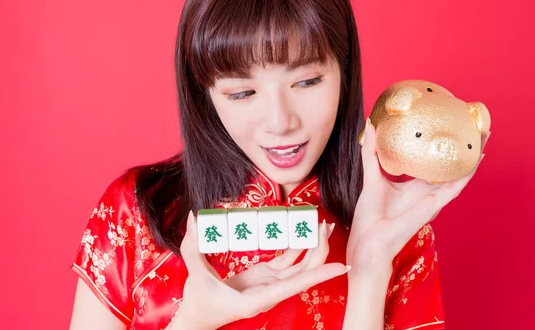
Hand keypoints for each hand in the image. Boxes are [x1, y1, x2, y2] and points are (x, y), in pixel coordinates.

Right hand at [172, 214, 347, 329]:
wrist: (199, 318)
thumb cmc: (199, 302)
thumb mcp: (195, 275)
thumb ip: (193, 246)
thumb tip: (192, 216)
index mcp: (260, 297)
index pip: (296, 284)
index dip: (319, 274)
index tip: (342, 266)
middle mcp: (272, 292)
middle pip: (305, 271)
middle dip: (318, 249)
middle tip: (324, 224)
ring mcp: (271, 283)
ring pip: (300, 265)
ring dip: (312, 245)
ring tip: (320, 223)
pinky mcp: (267, 276)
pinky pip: (288, 259)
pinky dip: (297, 245)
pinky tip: (304, 229)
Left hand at [346, 118, 489, 271]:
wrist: (367, 246)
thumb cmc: (370, 217)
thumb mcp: (371, 178)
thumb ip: (371, 153)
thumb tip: (370, 125)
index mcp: (416, 187)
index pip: (437, 165)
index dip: (449, 148)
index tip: (458, 126)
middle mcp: (427, 195)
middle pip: (452, 171)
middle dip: (467, 153)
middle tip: (481, 130)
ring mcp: (429, 204)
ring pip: (456, 181)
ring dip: (470, 164)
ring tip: (482, 144)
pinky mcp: (426, 212)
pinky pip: (445, 195)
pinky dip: (458, 181)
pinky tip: (469, 167)